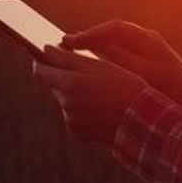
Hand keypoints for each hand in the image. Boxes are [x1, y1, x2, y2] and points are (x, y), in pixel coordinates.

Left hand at [31, 44, 147, 145]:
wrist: (142, 121)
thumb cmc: (124, 86)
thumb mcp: (99, 66)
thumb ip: (68, 58)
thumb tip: (46, 49)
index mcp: (70, 84)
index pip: (39, 71)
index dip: (40, 61)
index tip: (45, 54)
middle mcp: (66, 104)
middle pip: (54, 85)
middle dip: (64, 77)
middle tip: (87, 73)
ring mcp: (71, 120)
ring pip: (65, 100)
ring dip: (75, 93)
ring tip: (100, 92)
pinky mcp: (77, 133)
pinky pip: (73, 116)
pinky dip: (82, 110)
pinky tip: (100, 107)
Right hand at [60, 20, 181, 116]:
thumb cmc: (173, 89)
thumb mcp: (150, 76)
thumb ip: (128, 62)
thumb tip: (105, 49)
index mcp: (146, 40)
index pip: (113, 29)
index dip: (91, 34)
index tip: (71, 42)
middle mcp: (142, 41)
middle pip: (108, 33)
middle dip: (86, 38)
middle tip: (62, 45)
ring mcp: (140, 52)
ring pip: (109, 44)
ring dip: (89, 47)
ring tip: (67, 54)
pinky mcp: (138, 64)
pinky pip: (113, 55)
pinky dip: (97, 58)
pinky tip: (84, 67)